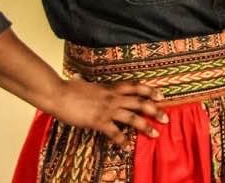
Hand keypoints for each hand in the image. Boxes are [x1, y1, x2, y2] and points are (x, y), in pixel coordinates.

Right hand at [48, 77, 167, 146]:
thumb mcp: (85, 83)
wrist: (58, 94)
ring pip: (133, 117)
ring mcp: (107, 109)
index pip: (137, 87)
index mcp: (112, 88)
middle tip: (166, 118)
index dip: (150, 91)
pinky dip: (122, 141)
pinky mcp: (98, 121)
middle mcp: (114, 97)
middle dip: (155, 110)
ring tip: (155, 133)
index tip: (162, 96)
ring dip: (146, 126)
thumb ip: (90, 84)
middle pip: (141, 102)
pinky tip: (127, 147)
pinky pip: (114, 132)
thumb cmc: (69, 88)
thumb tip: (79, 78)